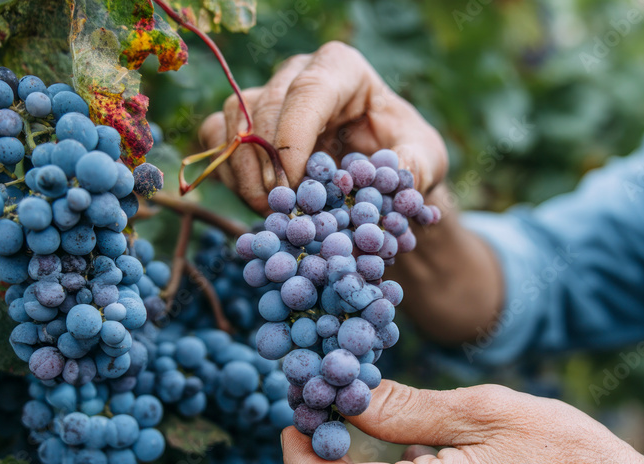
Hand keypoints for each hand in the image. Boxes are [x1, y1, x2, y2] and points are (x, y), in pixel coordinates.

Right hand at [198, 41, 448, 212]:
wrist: (385, 174)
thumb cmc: (405, 156)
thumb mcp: (425, 161)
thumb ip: (413, 169)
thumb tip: (391, 179)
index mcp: (342, 69)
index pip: (308, 92)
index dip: (294, 139)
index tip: (294, 187)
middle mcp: (298, 74)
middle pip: (263, 108)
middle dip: (268, 166)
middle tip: (283, 211)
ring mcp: (267, 96)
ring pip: (233, 122)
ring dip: (246, 175)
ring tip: (273, 214)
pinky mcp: (246, 124)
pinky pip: (218, 141)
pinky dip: (230, 175)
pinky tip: (257, 206)